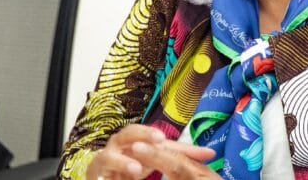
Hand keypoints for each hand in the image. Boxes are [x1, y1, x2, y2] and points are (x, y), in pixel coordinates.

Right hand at [85, 124, 217, 179]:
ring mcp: (106, 158)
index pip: (147, 132)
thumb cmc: (134, 161)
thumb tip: (210, 153)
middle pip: (127, 133)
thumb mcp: (158, 157)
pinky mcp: (96, 173)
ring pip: (110, 156)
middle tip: (155, 142)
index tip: (163, 139)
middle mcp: (119, 144)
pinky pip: (98, 175)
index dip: (154, 134)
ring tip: (136, 169)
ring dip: (122, 162)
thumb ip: (182, 155)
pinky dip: (102, 178)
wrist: (106, 175)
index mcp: (135, 137)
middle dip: (140, 136)